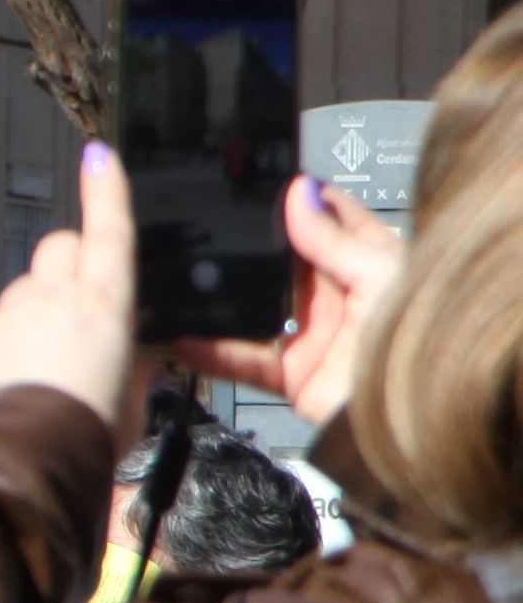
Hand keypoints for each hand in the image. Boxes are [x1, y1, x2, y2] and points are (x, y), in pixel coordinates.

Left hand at [0, 143, 144, 435]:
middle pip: (61, 246)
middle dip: (73, 260)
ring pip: (27, 288)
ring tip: (50, 362)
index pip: (109, 230)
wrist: (21, 457)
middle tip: (84, 300)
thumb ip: (132, 368)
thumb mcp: (133, 401)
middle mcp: (53, 297)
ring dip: (40, 308)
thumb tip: (131, 360)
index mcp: (105, 304)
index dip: (107, 189)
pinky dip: (11, 339)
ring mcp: (9, 313)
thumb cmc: (85, 434)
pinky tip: (19, 378)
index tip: (100, 157)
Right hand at [175, 172, 407, 433]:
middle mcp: (333, 293)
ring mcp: (307, 332)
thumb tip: (298, 193)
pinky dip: (208, 350)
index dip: (295, 198)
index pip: (326, 215)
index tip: (258, 183)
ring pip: (249, 307)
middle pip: (276, 258)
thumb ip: (335, 240)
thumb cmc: (421, 344)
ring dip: (215, 299)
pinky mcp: (288, 372)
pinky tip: (184, 337)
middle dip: (244, 245)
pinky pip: (237, 357)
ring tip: (182, 283)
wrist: (413, 419)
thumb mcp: (382, 276)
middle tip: (208, 228)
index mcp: (366, 260)